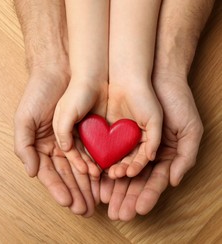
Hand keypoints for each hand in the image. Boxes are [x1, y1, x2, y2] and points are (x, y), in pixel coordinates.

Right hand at [14, 63, 98, 215]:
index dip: (57, 188)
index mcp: (40, 146)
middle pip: (67, 175)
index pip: (49, 173)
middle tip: (85, 209)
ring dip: (88, 184)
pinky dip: (98, 165)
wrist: (59, 70)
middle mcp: (57, 146)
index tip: (68, 202)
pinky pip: (94, 152)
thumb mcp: (24, 119)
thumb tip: (31, 172)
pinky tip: (104, 178)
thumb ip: (24, 146)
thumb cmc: (38, 93)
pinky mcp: (88, 131)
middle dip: (76, 192)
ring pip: (82, 167)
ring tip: (96, 200)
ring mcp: (73, 139)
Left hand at [100, 75, 202, 220]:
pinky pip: (108, 152)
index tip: (139, 209)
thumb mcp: (189, 129)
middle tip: (117, 212)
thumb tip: (174, 181)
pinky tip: (97, 177)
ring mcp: (130, 144)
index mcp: (165, 156)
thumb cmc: (177, 101)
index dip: (147, 196)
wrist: (156, 75)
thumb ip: (185, 157)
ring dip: (113, 186)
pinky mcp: (115, 133)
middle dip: (126, 197)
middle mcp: (146, 153)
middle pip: (135, 181)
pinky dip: (103, 165)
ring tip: (104, 198)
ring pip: (119, 169)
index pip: (154, 181)